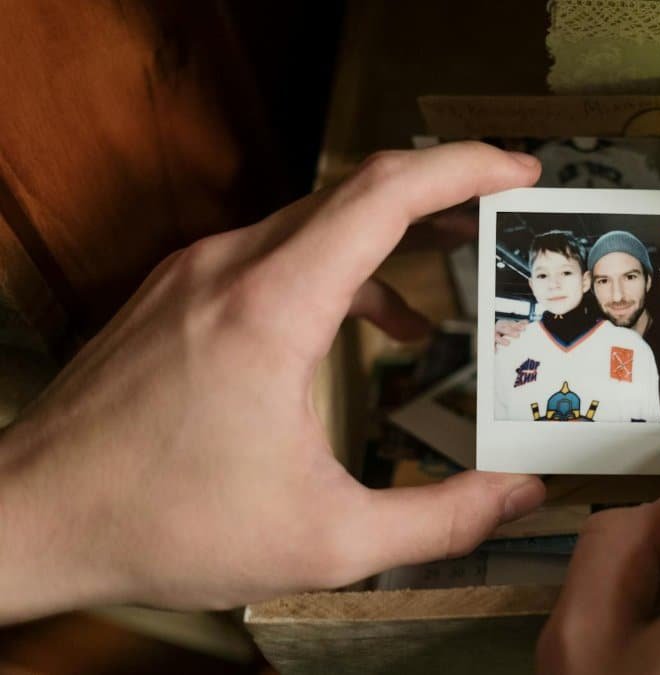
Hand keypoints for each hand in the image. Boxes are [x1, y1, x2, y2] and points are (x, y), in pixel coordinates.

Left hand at [0, 142, 546, 623]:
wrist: (29, 518)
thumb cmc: (161, 524)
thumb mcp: (326, 540)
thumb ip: (439, 519)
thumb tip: (517, 496)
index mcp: (272, 308)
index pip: (384, 193)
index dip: (464, 169)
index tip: (519, 172)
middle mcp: (229, 268)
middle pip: (356, 191)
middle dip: (441, 195)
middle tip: (502, 214)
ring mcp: (195, 273)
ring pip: (314, 219)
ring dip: (388, 236)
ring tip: (446, 269)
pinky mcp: (177, 292)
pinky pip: (275, 250)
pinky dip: (336, 267)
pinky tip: (364, 324)